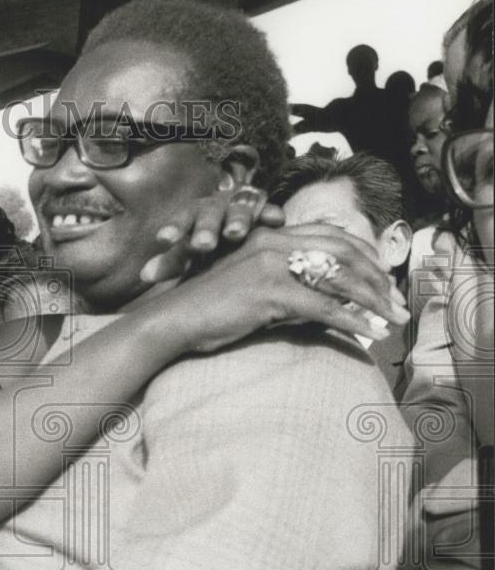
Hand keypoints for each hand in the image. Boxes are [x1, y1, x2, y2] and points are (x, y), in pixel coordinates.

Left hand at [141, 188, 283, 281]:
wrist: (236, 220)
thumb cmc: (206, 244)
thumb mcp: (188, 254)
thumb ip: (168, 264)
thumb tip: (144, 276)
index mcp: (192, 217)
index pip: (181, 221)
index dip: (173, 229)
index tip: (164, 239)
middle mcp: (215, 208)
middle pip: (209, 214)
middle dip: (205, 228)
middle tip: (203, 245)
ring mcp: (240, 206)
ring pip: (238, 208)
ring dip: (237, 220)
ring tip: (235, 234)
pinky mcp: (265, 208)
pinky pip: (268, 208)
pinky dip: (271, 212)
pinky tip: (276, 219)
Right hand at [161, 224, 410, 351]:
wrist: (173, 317)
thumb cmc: (209, 307)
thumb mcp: (249, 282)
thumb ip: (283, 278)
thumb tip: (322, 297)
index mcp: (269, 235)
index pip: (330, 235)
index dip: (364, 255)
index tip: (382, 278)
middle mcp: (273, 242)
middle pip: (343, 251)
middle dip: (377, 277)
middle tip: (397, 302)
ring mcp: (271, 265)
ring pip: (340, 277)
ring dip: (374, 301)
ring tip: (392, 320)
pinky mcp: (270, 292)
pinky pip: (324, 307)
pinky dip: (353, 322)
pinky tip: (370, 335)